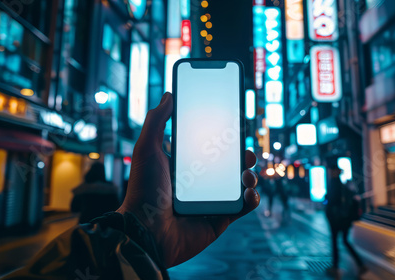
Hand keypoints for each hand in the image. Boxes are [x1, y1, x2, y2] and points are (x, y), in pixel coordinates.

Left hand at [116, 92, 258, 267]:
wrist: (146, 232)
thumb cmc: (143, 190)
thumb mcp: (147, 149)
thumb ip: (156, 121)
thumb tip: (168, 95)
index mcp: (184, 166)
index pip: (208, 148)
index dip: (222, 138)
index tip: (233, 126)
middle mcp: (198, 183)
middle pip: (228, 166)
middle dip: (241, 156)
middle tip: (245, 151)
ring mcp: (210, 201)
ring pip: (238, 185)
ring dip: (249, 176)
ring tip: (247, 174)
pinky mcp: (218, 219)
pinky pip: (241, 208)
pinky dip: (250, 200)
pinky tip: (248, 192)